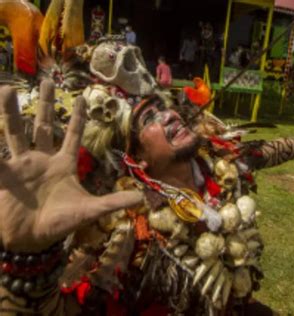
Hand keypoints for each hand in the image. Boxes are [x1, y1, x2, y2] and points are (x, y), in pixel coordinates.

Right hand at [0, 81, 141, 252]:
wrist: (33, 241)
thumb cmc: (61, 224)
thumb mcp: (89, 211)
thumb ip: (113, 202)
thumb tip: (141, 199)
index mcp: (64, 164)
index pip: (73, 135)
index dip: (78, 118)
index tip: (83, 98)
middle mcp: (42, 159)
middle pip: (44, 125)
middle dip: (46, 103)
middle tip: (48, 80)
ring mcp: (21, 165)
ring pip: (16, 131)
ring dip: (11, 112)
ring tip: (8, 88)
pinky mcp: (3, 175)